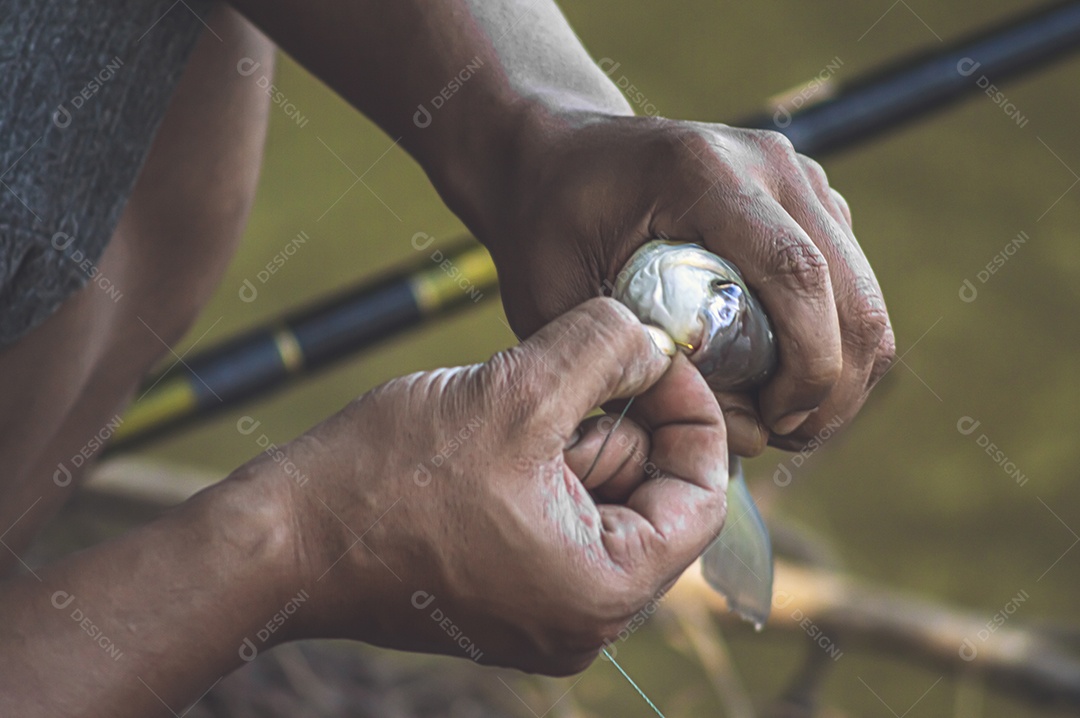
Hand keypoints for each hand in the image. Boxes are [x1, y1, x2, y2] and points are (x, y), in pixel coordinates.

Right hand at [267, 299, 727, 674]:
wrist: (281, 539)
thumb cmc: (386, 479)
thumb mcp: (515, 393)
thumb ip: (606, 351)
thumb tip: (655, 337)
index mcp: (604, 591)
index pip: (704, 499)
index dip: (693, 414)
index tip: (660, 356)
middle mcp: (583, 621)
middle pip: (649, 497)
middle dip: (612, 424)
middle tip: (550, 383)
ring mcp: (541, 613)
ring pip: (599, 502)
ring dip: (567, 442)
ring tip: (496, 421)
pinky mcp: (504, 596)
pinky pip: (556, 520)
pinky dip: (537, 469)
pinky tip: (479, 448)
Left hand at [479, 112, 894, 454]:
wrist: (555, 158)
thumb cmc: (545, 230)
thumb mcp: (562, 301)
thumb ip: (643, 369)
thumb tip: (751, 431)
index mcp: (703, 175)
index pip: (797, 273)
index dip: (809, 365)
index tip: (776, 423)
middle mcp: (766, 162)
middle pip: (851, 288)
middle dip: (836, 383)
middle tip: (789, 437)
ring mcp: (794, 173)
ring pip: (862, 289)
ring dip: (841, 367)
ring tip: (783, 416)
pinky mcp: (805, 196)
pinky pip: (848, 279)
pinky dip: (832, 339)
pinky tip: (781, 376)